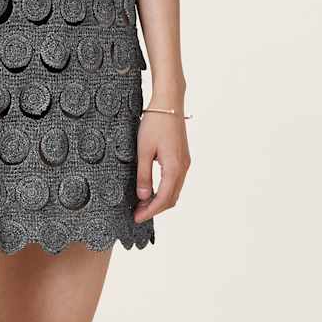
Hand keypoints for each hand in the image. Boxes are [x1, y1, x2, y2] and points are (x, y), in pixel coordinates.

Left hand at [133, 103, 190, 224]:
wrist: (169, 103)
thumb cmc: (155, 123)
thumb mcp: (143, 149)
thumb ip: (144, 174)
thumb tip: (143, 197)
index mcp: (174, 168)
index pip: (164, 199)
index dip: (150, 212)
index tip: (136, 218)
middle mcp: (183, 168)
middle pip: (171, 199)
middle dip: (155, 209)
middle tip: (137, 213)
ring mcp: (184, 163)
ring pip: (174, 191)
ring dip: (160, 200)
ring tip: (142, 203)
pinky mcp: (182, 158)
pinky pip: (175, 181)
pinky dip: (164, 190)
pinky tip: (152, 189)